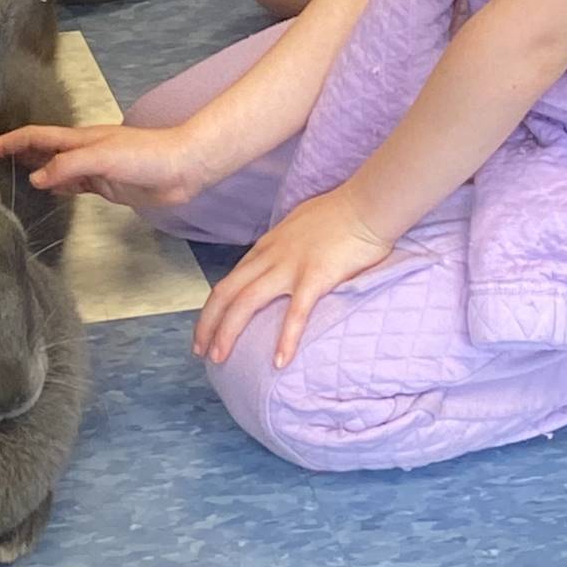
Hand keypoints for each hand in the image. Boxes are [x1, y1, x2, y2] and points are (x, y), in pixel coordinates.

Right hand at [0, 121, 206, 209]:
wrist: (182, 168)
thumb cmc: (145, 156)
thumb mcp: (103, 158)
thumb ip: (69, 167)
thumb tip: (36, 179)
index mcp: (79, 139)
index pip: (35, 137)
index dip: (9, 141)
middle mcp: (81, 151)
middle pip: (41, 150)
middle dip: (16, 153)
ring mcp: (92, 169)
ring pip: (55, 168)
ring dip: (33, 170)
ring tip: (9, 180)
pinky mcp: (104, 185)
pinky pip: (72, 185)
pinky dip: (56, 187)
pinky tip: (47, 193)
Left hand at [193, 185, 393, 370]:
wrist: (366, 205)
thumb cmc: (340, 214)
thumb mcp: (298, 226)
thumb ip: (284, 246)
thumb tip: (279, 261)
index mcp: (267, 246)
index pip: (229, 280)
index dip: (212, 308)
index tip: (205, 331)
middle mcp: (271, 256)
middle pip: (227, 292)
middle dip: (208, 324)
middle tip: (199, 352)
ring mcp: (291, 266)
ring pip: (247, 301)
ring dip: (228, 331)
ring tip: (219, 358)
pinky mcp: (315, 276)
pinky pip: (296, 312)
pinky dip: (285, 338)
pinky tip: (279, 361)